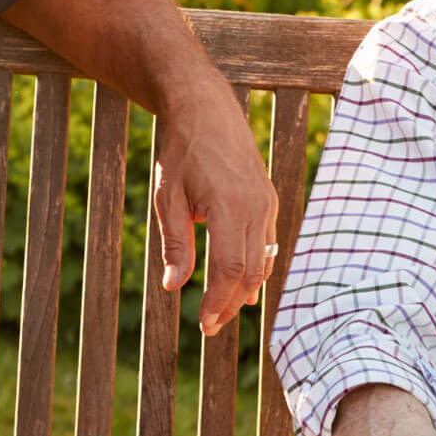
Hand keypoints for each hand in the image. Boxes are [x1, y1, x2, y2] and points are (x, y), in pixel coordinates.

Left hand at [152, 78, 277, 334]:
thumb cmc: (181, 151)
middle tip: (210, 328)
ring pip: (262, 260)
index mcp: (229, 207)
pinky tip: (244, 285)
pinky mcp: (267, 198)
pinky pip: (266, 242)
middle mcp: (255, 207)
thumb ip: (175, 244)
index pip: (229, 271)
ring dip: (245, 290)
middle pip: (249, 272)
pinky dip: (256, 267)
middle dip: (230, 304)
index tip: (204, 325)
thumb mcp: (168, 197)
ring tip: (224, 312)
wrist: (205, 108)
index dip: (218, 302)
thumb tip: (173, 287)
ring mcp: (266, 202)